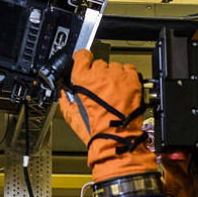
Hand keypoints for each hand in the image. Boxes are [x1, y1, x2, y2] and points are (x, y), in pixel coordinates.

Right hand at [58, 50, 155, 180]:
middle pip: (98, 64)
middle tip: (98, 91)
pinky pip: (128, 69)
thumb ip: (65, 97)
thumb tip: (64, 90)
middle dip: (97, 75)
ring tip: (112, 93)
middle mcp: (100, 75)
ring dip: (112, 77)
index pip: (81, 56)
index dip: (82, 61)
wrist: (116, 139)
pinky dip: (125, 77)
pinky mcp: (132, 80)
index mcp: (83, 80)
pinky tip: (122, 89)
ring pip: (113, 67)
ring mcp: (118, 76)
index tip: (84, 63)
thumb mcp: (70, 115)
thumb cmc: (95, 131)